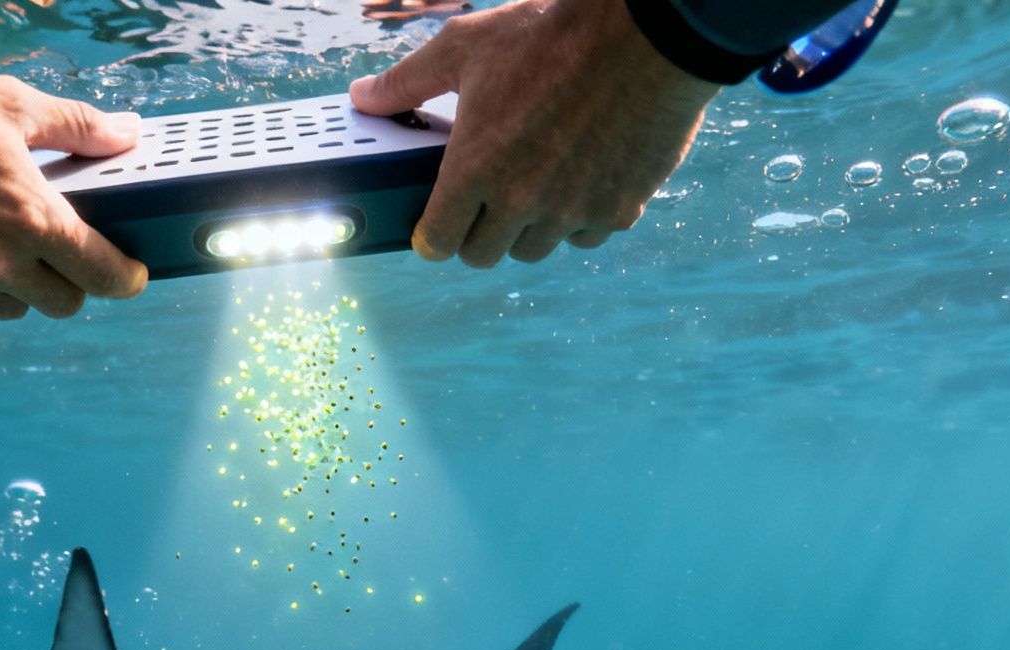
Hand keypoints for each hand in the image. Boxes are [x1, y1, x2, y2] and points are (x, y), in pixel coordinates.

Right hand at [0, 67, 147, 318]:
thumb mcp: (6, 103)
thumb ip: (76, 126)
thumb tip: (128, 133)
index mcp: (31, 220)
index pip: (104, 275)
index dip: (126, 277)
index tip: (131, 271)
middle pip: (64, 304)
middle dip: (71, 279)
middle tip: (58, 246)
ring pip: (12, 308)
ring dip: (16, 284)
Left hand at [349, 0, 720, 266]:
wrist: (646, 34)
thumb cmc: (550, 35)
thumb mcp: (464, 47)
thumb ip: (408, 81)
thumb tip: (363, 98)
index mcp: (475, 170)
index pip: (436, 243)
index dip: (431, 234)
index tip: (436, 222)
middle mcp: (521, 203)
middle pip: (483, 255)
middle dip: (476, 232)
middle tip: (483, 197)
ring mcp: (572, 212)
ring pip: (535, 249)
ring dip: (526, 227)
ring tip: (532, 181)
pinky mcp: (618, 210)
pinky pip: (586, 236)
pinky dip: (578, 218)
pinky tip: (578, 179)